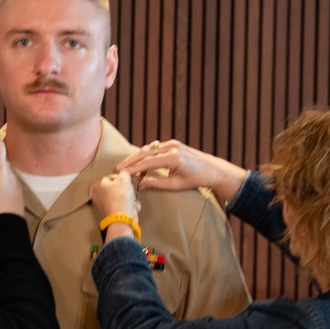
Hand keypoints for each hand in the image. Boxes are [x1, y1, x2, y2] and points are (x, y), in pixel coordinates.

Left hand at [90, 170, 138, 218]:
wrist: (122, 218)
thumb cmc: (120, 196)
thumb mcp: (124, 178)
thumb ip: (124, 173)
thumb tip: (124, 173)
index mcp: (96, 185)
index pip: (111, 177)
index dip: (121, 179)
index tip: (128, 181)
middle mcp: (97, 196)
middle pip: (116, 188)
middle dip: (126, 190)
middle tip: (130, 190)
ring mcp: (104, 206)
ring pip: (121, 198)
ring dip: (129, 199)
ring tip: (131, 200)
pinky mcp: (112, 214)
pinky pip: (123, 207)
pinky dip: (129, 207)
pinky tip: (131, 208)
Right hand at [117, 139, 247, 199]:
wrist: (211, 169)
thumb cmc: (195, 179)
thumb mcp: (175, 185)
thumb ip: (156, 184)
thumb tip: (139, 184)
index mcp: (173, 158)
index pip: (147, 163)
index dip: (133, 168)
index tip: (122, 174)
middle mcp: (172, 147)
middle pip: (145, 152)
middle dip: (130, 160)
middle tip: (118, 168)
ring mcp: (173, 143)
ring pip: (149, 148)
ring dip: (137, 157)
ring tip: (126, 166)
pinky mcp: (173, 143)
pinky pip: (155, 148)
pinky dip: (146, 154)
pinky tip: (139, 162)